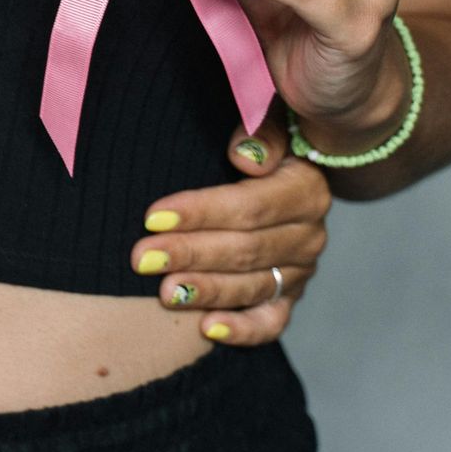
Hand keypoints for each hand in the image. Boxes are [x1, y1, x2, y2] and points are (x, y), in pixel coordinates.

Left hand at [130, 115, 331, 345]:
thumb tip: (245, 155)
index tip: (151, 216)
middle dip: (190, 253)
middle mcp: (309, 234)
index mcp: (306, 189)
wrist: (270, 175)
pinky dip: (242, 330)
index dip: (200, 212)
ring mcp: (300, 271)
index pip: (250, 206)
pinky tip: (207, 329)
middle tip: (141, 258)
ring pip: (252, 287)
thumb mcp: (262, 120)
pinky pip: (271, 322)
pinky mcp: (288, 298)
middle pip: (246, 250)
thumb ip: (259, 131)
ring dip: (206, 291)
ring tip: (164, 293)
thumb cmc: (250, 144)